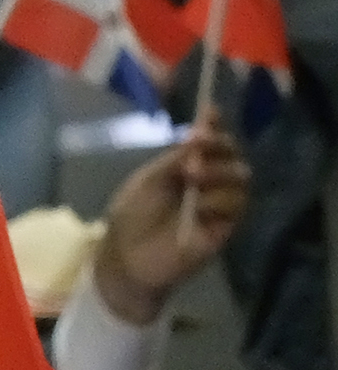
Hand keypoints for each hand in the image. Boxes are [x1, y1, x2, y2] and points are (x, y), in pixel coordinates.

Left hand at [91, 126, 247, 324]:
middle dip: (219, 145)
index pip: (209, 142)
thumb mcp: (147, 181)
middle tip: (199, 145)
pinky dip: (217, 200)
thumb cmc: (131, 218)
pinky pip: (237, 204)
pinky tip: (197, 206)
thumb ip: (174, 159)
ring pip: (241, 176)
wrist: (128, 258)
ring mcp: (219, 204)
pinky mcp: (226, 227)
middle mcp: (207, 182)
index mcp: (185, 167)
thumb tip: (198, 132)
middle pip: (232, 154)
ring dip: (218, 171)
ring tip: (192, 177)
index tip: (211, 111)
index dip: (213, 126)